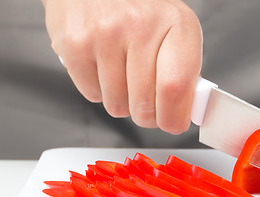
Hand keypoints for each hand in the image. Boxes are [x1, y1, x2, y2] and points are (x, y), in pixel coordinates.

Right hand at [42, 0, 202, 133]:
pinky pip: (92, 95)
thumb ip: (184, 71)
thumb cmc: (141, 10)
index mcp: (177, 24)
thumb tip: (184, 113)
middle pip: (145, 105)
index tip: (173, 123)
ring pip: (117, 105)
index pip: (175, 88)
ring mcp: (105, 34)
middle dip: (148, 114)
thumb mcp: (176, 29)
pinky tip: (103, 66)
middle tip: (148, 100)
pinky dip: (99, 90)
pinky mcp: (75, 43)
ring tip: (124, 73)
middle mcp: (141, 25)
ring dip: (122, 101)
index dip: (173, 117)